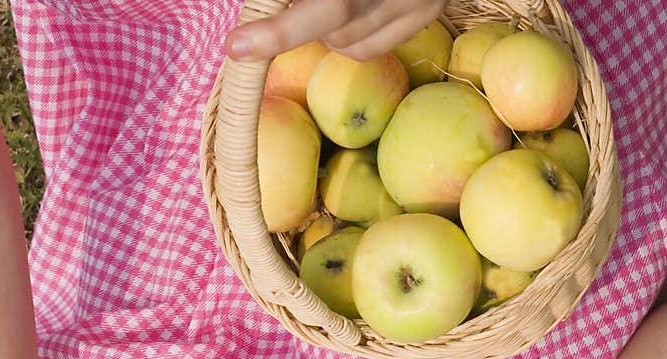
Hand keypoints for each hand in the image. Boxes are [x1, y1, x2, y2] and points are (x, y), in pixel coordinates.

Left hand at [227, 0, 447, 62]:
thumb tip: (267, 0)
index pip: (328, 5)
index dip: (278, 31)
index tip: (238, 46)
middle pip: (333, 24)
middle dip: (290, 28)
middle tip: (256, 34)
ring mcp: (417, 0)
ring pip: (347, 43)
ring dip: (320, 29)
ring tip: (312, 2)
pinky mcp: (428, 11)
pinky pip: (370, 46)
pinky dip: (344, 38)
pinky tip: (340, 13)